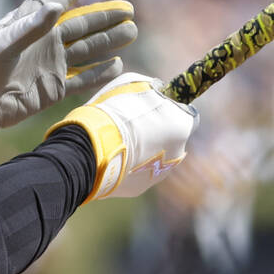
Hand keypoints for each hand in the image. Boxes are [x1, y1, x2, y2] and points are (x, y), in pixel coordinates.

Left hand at [0, 0, 136, 154]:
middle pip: (81, 25)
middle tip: (129, 10)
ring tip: (130, 32)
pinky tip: (115, 65)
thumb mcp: (4, 44)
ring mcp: (49, 66)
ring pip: (86, 50)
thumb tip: (57, 5)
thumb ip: (31, 26)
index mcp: (29, 24)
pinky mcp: (51, 89)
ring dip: (107, 42)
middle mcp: (43, 42)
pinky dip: (97, 73)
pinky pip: (80, 80)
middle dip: (104, 17)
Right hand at [48, 72, 198, 200]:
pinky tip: (111, 158)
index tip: (152, 105)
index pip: (186, 113)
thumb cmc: (112, 114)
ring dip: (142, 150)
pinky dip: (128, 166)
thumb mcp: (134, 84)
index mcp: (182, 125)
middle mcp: (177, 152)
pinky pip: (137, 173)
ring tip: (117, 143)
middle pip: (170, 137)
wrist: (87, 152)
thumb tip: (156, 90)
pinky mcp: (138, 188)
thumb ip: (153, 88)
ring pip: (154, 158)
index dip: (169, 107)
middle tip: (130, 125)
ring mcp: (158, 174)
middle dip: (156, 130)